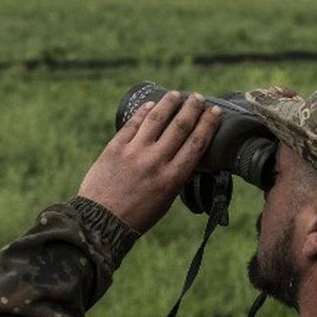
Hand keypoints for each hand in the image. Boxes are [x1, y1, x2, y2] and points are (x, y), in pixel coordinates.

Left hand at [78, 90, 222, 232]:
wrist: (101, 221)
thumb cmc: (137, 216)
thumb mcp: (166, 200)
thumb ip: (176, 176)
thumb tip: (184, 155)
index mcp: (172, 178)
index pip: (197, 143)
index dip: (208, 124)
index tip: (215, 111)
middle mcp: (156, 162)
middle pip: (180, 126)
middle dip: (192, 108)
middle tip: (198, 97)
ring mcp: (134, 152)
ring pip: (156, 119)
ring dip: (168, 103)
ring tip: (175, 94)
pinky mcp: (115, 148)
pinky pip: (132, 124)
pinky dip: (143, 111)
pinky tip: (150, 104)